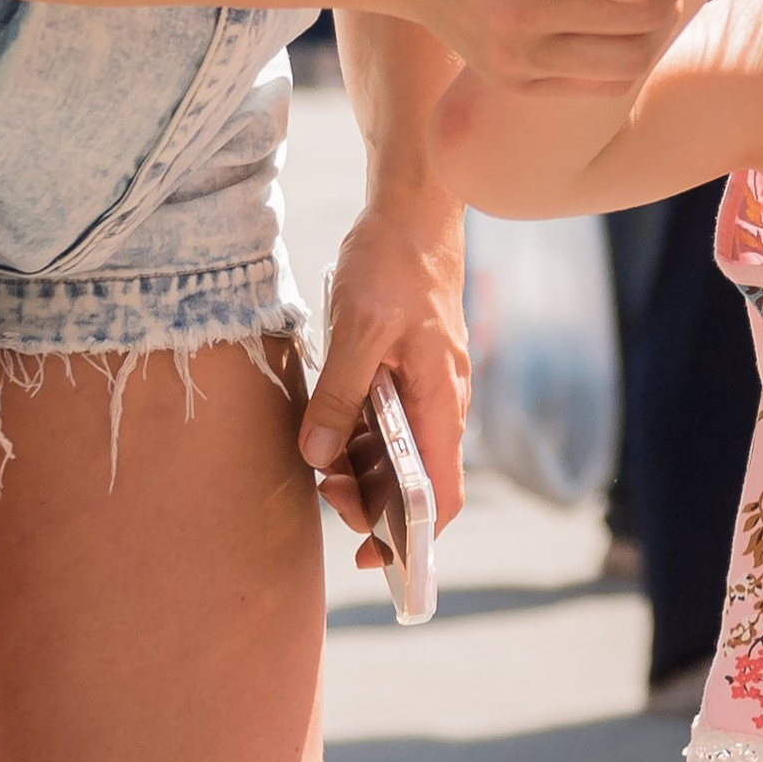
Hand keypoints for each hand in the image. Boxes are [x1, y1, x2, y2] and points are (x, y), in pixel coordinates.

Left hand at [299, 187, 469, 558]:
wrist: (412, 206)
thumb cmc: (394, 263)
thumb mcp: (358, 331)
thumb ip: (340, 397)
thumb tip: (318, 456)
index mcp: (442, 401)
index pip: (444, 495)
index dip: (414, 537)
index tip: (372, 555)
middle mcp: (442, 402)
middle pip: (417, 482)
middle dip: (372, 501)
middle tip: (323, 491)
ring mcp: (427, 386)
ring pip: (398, 452)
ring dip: (361, 467)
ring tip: (319, 460)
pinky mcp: (409, 369)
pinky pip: (388, 420)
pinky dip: (359, 435)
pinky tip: (328, 426)